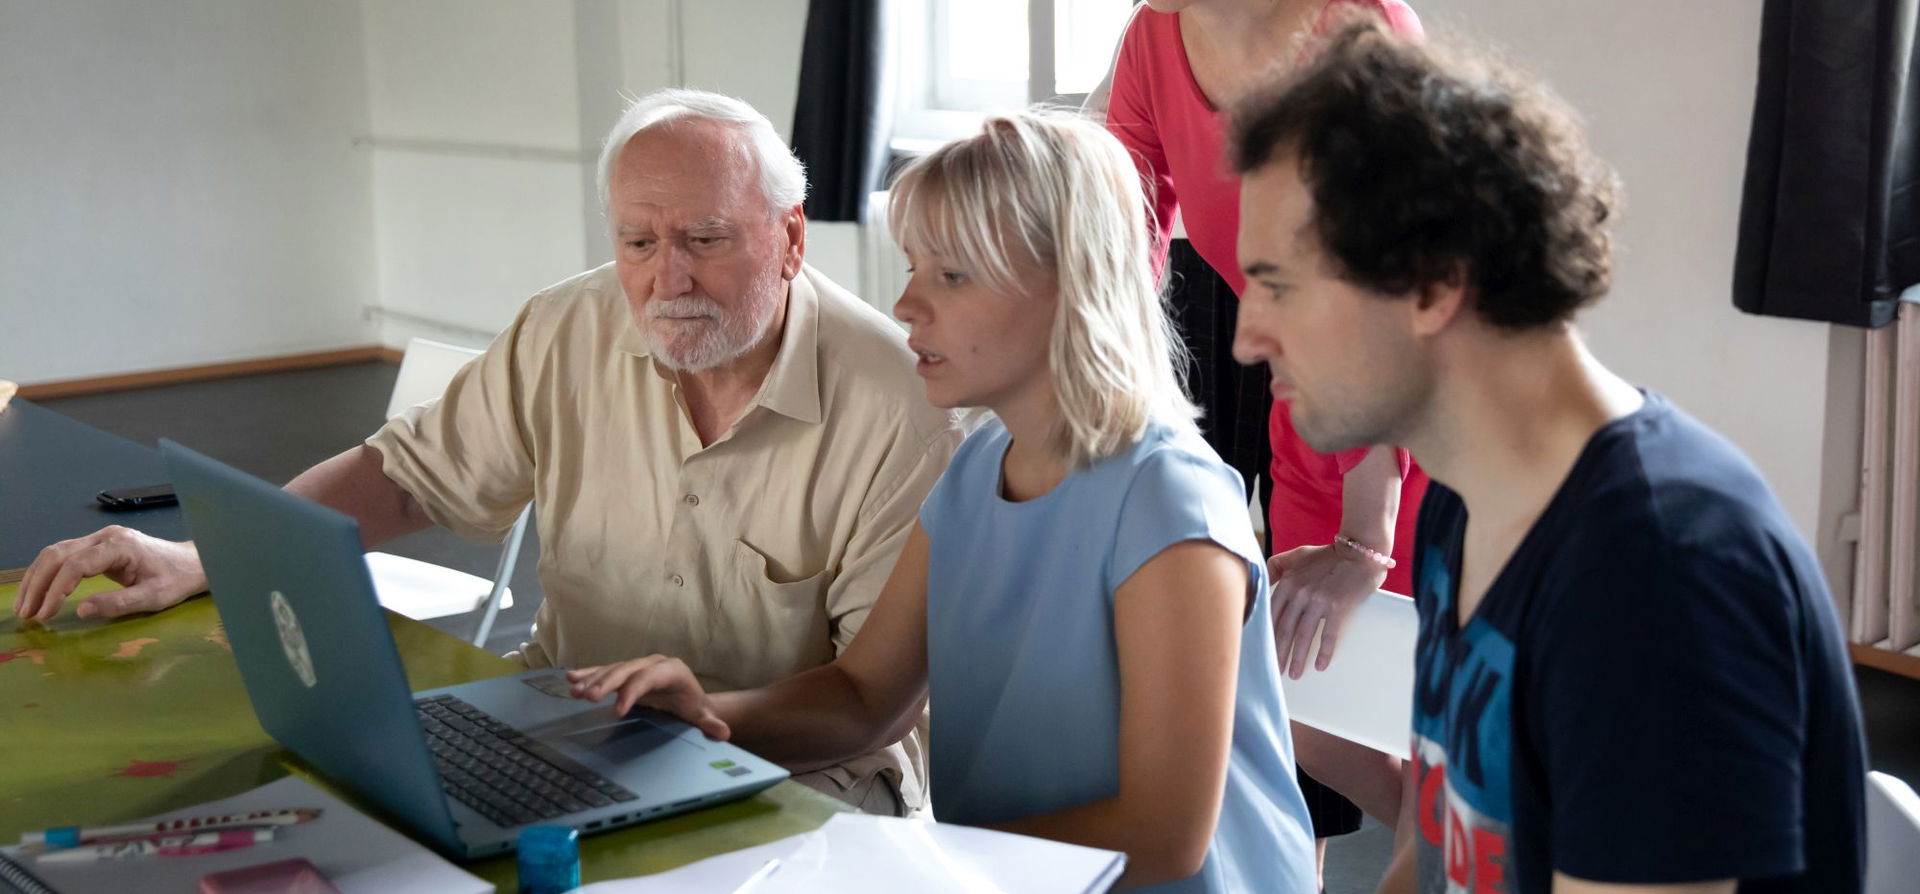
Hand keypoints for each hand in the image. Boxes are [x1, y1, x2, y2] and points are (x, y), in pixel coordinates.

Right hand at [13, 526, 207, 621]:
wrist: (192, 563)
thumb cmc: (176, 579)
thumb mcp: (153, 597)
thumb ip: (118, 603)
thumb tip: (80, 610)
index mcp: (120, 545)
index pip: (77, 564)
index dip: (56, 589)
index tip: (46, 613)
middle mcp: (106, 536)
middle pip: (58, 554)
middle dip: (37, 584)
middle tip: (25, 613)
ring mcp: (101, 538)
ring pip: (57, 553)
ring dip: (37, 579)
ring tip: (25, 607)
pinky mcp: (98, 546)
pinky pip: (65, 556)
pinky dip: (48, 574)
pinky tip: (39, 593)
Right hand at [565, 656, 730, 739]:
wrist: (690, 699)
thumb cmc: (694, 706)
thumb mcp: (702, 715)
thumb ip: (710, 723)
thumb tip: (723, 732)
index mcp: (671, 670)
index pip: (648, 679)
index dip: (632, 692)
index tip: (617, 710)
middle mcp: (653, 664)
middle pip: (626, 671)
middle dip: (606, 683)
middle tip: (587, 697)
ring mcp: (638, 666)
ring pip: (613, 670)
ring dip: (592, 679)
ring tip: (573, 689)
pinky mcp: (627, 673)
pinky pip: (606, 672)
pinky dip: (589, 674)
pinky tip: (572, 679)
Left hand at [1268, 542, 1386, 678]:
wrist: (1359, 552)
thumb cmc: (1328, 555)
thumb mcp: (1297, 555)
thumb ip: (1277, 567)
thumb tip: (1263, 582)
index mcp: (1288, 582)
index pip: (1271, 614)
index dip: (1266, 634)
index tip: (1263, 650)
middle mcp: (1300, 593)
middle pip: (1284, 629)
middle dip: (1279, 653)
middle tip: (1275, 671)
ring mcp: (1318, 600)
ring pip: (1303, 635)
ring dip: (1298, 658)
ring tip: (1294, 674)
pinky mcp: (1337, 607)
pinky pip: (1328, 635)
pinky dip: (1324, 652)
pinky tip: (1320, 666)